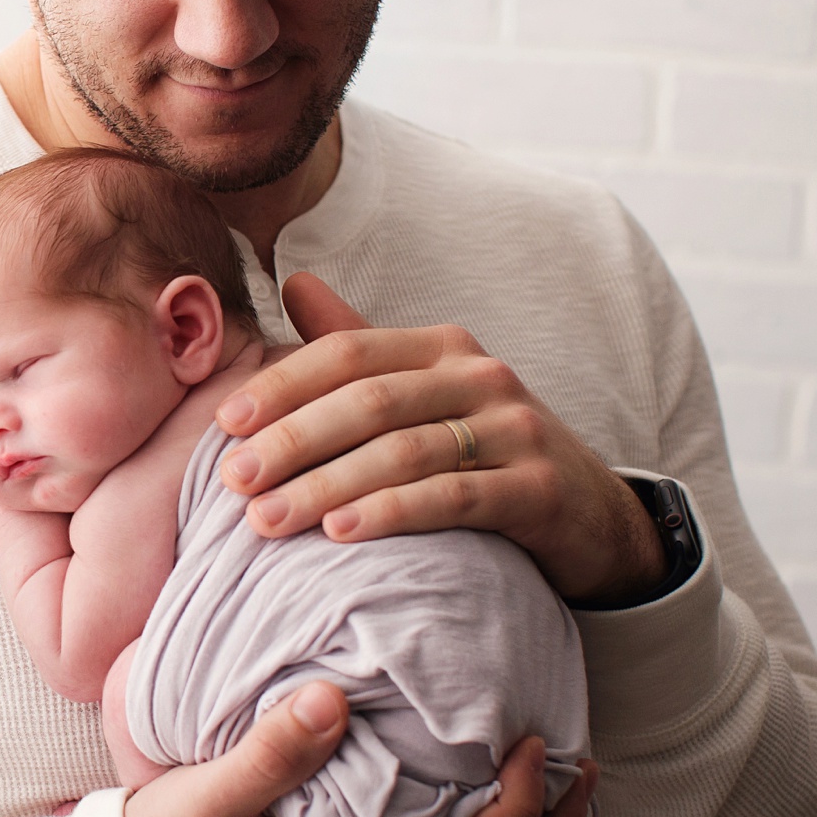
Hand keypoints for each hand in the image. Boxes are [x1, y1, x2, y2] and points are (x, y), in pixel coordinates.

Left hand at [213, 273, 662, 605]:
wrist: (592, 513)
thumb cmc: (484, 450)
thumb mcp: (424, 394)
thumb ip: (358, 347)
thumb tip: (293, 282)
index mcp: (441, 347)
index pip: (346, 354)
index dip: (282, 386)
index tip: (224, 425)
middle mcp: (480, 375)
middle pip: (368, 401)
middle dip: (292, 441)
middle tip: (233, 481)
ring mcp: (515, 429)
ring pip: (403, 451)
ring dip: (325, 486)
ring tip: (267, 519)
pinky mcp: (539, 487)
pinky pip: (454, 497)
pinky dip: (392, 512)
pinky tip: (340, 534)